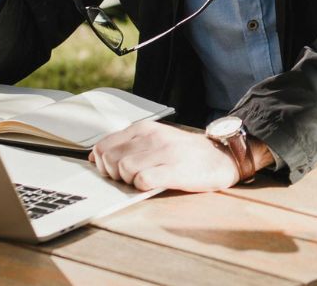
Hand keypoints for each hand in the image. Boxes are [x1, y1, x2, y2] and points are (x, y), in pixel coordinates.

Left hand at [88, 121, 239, 191]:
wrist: (221, 156)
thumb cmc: (185, 152)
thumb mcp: (154, 139)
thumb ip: (126, 145)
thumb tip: (95, 157)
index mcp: (143, 129)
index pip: (103, 146)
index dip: (103, 163)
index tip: (115, 170)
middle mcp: (151, 137)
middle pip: (110, 160)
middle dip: (115, 175)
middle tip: (132, 179)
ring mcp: (163, 153)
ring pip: (124, 170)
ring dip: (130, 182)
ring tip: (146, 181)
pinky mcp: (174, 170)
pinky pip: (143, 180)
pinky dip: (143, 186)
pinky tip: (154, 184)